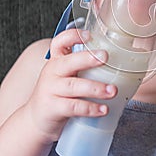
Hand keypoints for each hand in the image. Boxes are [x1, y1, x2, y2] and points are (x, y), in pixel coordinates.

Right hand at [25, 29, 116, 143]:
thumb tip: (118, 62)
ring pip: (74, 86)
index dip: (73, 36)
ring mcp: (51, 90)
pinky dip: (90, 108)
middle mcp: (53, 72)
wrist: (36, 119)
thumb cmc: (58, 93)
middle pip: (69, 62)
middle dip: (87, 58)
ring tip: (112, 90)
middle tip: (105, 56)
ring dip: (95, 88)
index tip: (89, 35)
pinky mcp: (53, 108)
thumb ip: (83, 67)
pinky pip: (74, 107)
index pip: (60, 42)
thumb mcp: (66, 75)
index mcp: (57, 61)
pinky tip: (103, 109)